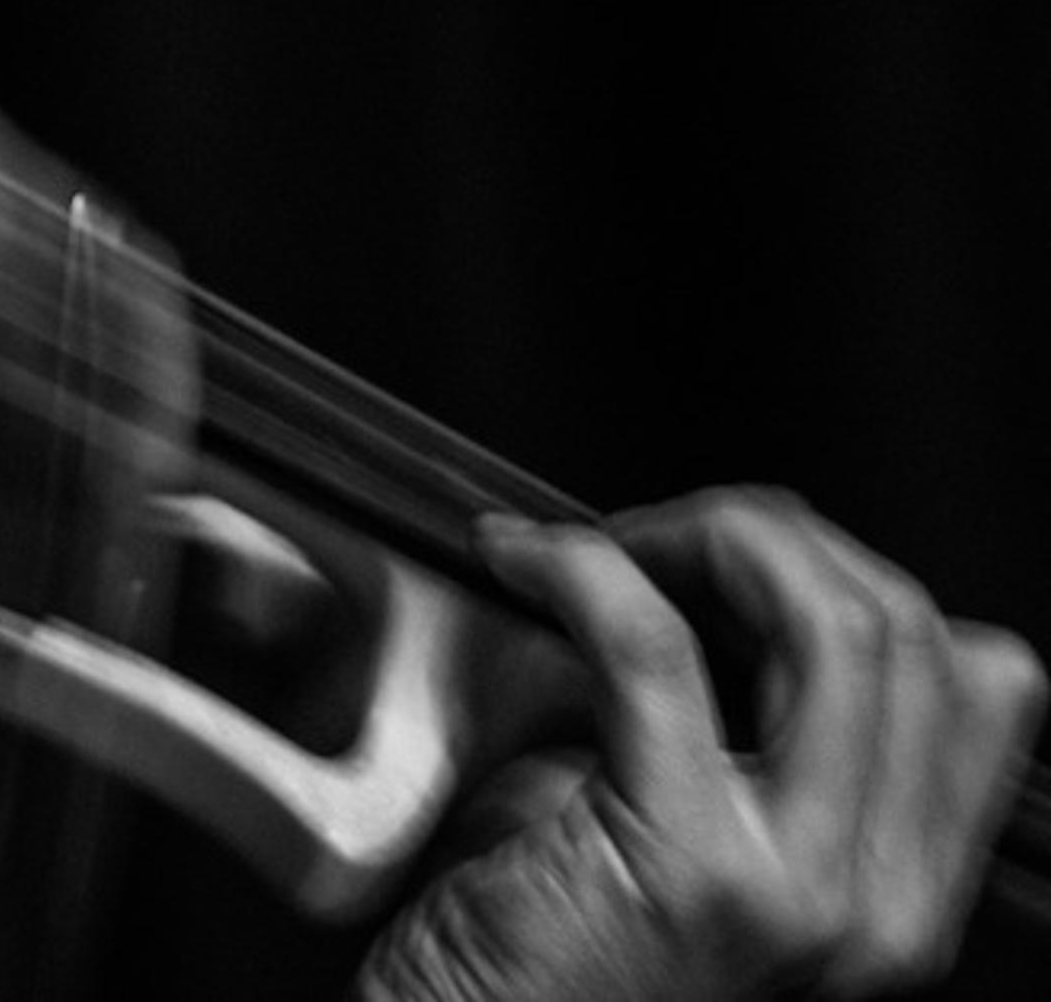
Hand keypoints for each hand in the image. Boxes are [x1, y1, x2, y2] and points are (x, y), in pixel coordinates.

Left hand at [358, 490, 1039, 1001]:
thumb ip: (755, 744)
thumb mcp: (703, 844)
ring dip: (703, 537)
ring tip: (598, 550)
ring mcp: (802, 890)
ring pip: (830, 621)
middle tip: (648, 541)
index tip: (731, 565)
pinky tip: (521, 562)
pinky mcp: (684, 863)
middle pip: (903, 630)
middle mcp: (883, 905)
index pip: (972, 679)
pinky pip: (649, 642)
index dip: (846, 580)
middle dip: (769, 537)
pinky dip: (578, 566)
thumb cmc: (547, 957)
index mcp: (903, 894)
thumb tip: (730, 580)